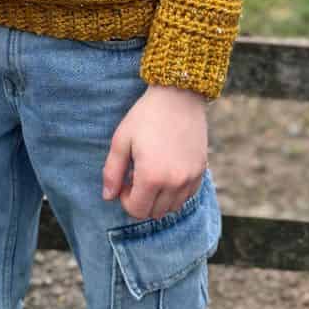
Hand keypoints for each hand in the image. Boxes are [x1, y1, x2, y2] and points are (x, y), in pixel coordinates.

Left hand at [101, 84, 208, 219]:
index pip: (136, 210)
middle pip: (154, 212)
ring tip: (152, 174)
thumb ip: (112, 172)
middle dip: (141, 200)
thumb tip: (107, 197)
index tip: (124, 181)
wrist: (178, 96)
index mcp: (151, 176)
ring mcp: (190, 178)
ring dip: (158, 199)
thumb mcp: (121, 140)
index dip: (125, 200)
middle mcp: (174, 182)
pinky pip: (187, 196)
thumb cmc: (146, 115)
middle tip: (136, 177)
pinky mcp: (201, 171)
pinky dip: (175, 193)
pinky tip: (167, 172)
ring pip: (172, 207)